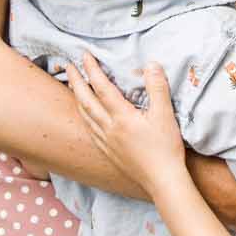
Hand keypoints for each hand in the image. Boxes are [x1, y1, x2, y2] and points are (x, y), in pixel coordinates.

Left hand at [66, 57, 186, 193]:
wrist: (162, 180)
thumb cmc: (165, 148)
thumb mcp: (165, 115)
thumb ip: (157, 88)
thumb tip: (151, 64)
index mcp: (121, 117)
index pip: (102, 87)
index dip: (92, 69)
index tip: (85, 55)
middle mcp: (109, 128)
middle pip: (85, 101)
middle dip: (76, 81)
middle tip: (69, 66)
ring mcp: (106, 142)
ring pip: (84, 116)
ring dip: (77, 98)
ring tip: (74, 87)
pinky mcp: (108, 152)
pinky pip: (89, 130)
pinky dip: (83, 118)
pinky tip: (85, 117)